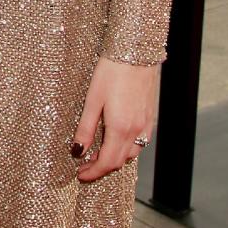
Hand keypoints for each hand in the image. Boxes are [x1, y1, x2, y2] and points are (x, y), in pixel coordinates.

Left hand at [72, 57, 158, 181]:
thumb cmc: (111, 72)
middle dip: (102, 167)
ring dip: (115, 158)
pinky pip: (140, 142)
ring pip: (132, 153)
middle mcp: (137, 130)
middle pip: (120, 161)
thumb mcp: (92, 100)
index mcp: (121, 128)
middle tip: (84, 165)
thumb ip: (85, 128)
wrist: (135, 53)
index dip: (93, 172)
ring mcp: (146, 124)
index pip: (107, 162)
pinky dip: (127, 148)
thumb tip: (77, 151)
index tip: (80, 174)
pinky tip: (115, 140)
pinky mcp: (150, 116)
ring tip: (97, 152)